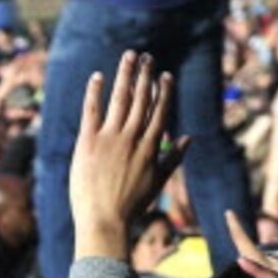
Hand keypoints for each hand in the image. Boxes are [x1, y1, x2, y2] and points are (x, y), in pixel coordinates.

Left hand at [71, 51, 182, 255]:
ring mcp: (110, 138)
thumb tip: (189, 138)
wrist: (104, 220)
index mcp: (150, 146)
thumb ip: (173, 157)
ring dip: (126, 75)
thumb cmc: (132, 205)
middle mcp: (132, 138)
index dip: (163, 91)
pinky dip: (95, 93)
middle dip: (145, 75)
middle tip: (146, 57)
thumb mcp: (157, 181)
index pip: (160, 111)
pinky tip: (98, 76)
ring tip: (129, 56)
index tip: (164, 75)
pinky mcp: (88, 142)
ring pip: (120, 99)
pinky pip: (92, 111)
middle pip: (141, 99)